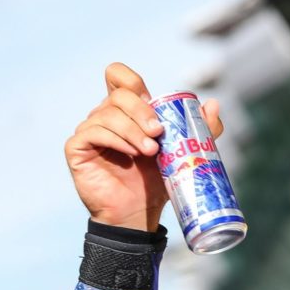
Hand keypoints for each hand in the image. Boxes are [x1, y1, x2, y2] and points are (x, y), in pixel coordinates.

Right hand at [64, 63, 222, 230]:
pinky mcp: (77, 147)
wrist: (140, 213)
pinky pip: (93, 132)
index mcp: (127, 110)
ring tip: (151, 152)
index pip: (118, 75)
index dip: (131, 80)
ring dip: (133, 130)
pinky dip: (115, 140)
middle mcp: (105, 115)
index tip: (151, 100)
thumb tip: (213, 104)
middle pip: (119, 94)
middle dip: (143, 112)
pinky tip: (131, 154)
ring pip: (107, 113)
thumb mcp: (184, 153)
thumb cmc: (158, 182)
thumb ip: (200, 129)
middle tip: (159, 134)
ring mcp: (90, 130)